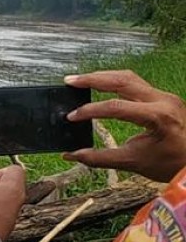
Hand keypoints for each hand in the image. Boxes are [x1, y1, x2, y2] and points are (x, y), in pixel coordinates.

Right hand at [63, 71, 185, 182]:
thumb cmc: (170, 164)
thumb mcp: (133, 162)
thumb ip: (99, 158)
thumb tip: (71, 155)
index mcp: (158, 116)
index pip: (116, 107)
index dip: (90, 111)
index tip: (71, 117)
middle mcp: (163, 100)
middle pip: (123, 80)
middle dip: (94, 79)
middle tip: (70, 80)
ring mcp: (164, 96)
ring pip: (129, 78)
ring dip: (103, 77)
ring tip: (81, 80)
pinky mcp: (163, 97)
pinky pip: (136, 83)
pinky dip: (115, 82)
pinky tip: (101, 85)